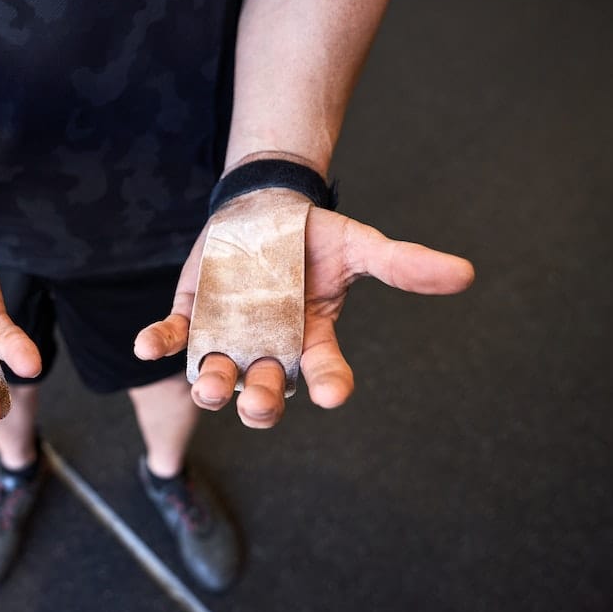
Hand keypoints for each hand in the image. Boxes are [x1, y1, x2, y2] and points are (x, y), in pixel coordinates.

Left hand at [134, 204, 474, 427]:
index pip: (324, 372)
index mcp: (309, 341)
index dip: (328, 383)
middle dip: (259, 403)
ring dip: (210, 385)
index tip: (332, 391)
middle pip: (263, 392)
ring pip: (217, 377)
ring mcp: (225, 337)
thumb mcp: (359, 247)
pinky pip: (173, 339)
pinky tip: (148, 346)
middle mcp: (266, 349)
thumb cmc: (315, 235)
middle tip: (257, 400)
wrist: (264, 208)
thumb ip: (402, 264)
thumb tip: (464, 273)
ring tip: (209, 384)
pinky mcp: (190, 318)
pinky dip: (159, 342)